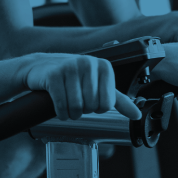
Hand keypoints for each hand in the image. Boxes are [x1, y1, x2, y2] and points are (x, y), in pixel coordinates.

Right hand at [23, 54, 140, 120]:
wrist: (40, 68)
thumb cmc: (71, 77)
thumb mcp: (96, 85)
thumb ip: (118, 99)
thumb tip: (136, 114)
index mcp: (103, 66)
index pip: (107, 103)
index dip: (97, 108)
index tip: (89, 100)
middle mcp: (88, 63)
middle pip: (92, 105)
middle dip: (83, 110)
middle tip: (76, 102)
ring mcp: (69, 67)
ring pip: (76, 106)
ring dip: (71, 113)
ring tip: (68, 106)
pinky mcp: (53, 75)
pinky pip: (61, 104)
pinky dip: (60, 112)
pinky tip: (59, 108)